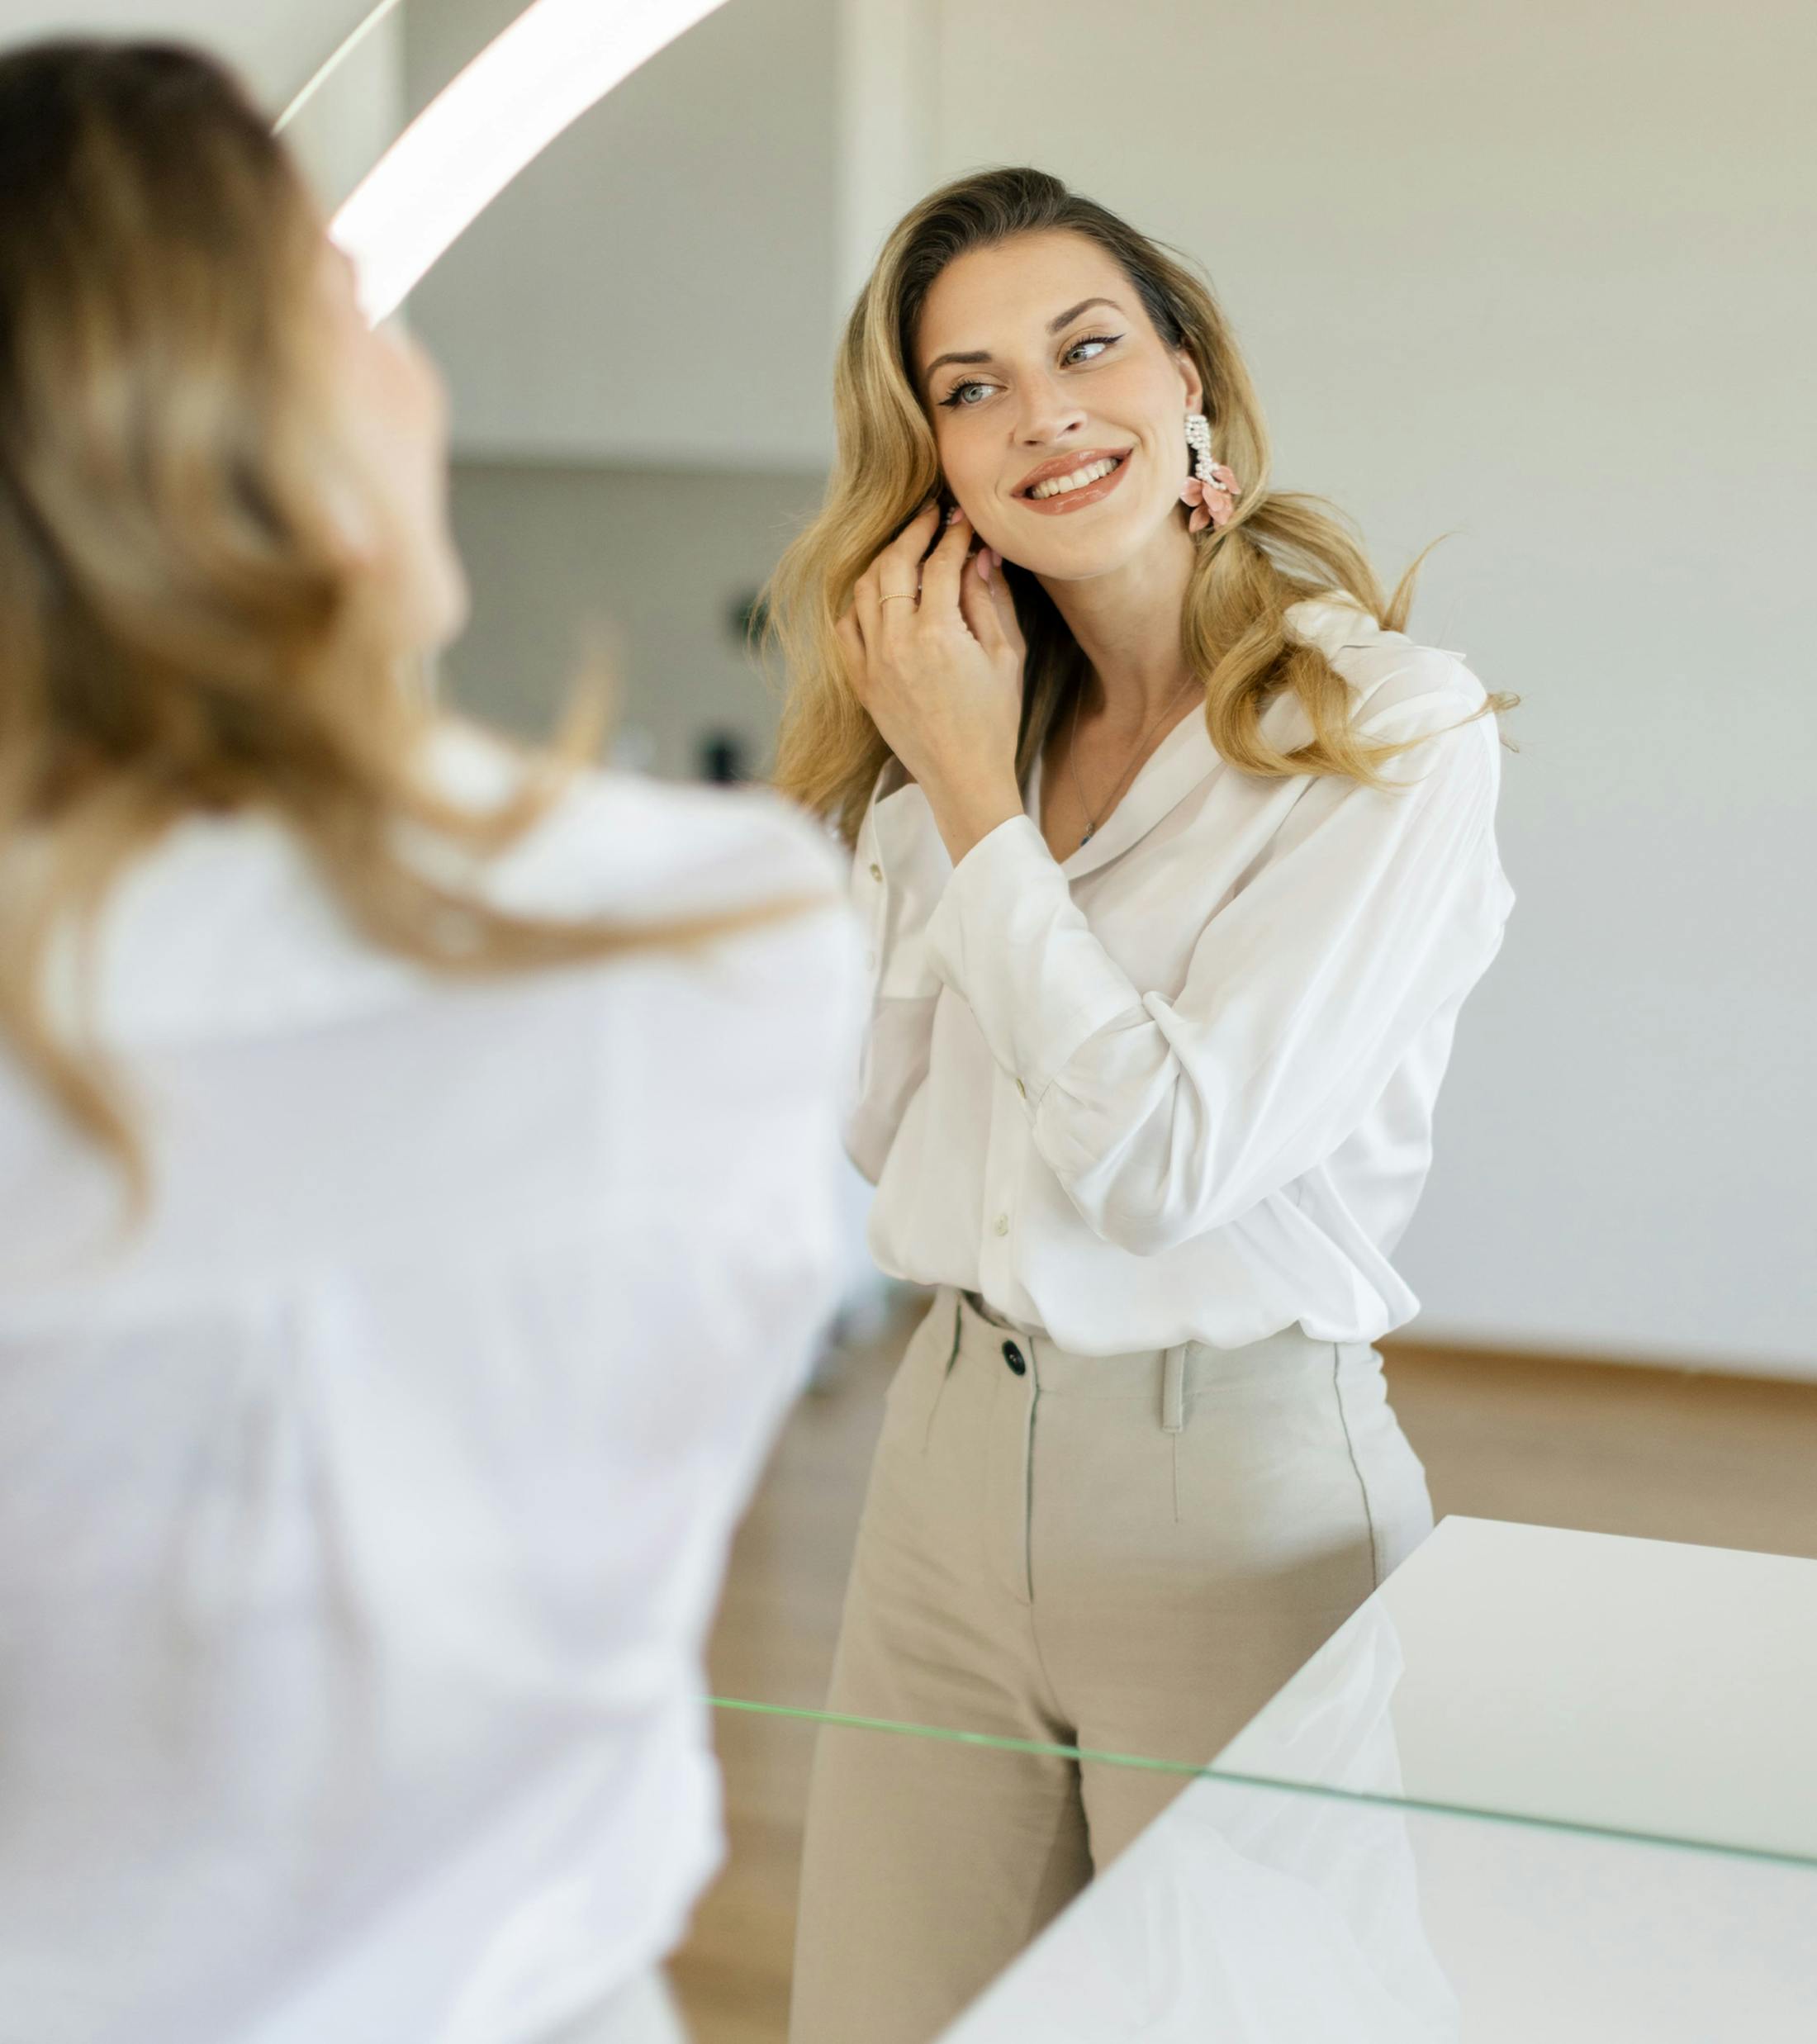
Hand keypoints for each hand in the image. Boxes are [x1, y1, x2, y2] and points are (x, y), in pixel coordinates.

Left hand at [837, 503, 1027, 863]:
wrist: (963, 777)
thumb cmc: (994, 721)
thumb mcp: (1006, 655)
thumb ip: (990, 599)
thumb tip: (980, 555)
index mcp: (937, 633)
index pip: (939, 562)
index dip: (954, 533)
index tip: (963, 518)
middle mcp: (896, 642)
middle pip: (893, 563)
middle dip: (914, 531)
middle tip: (931, 516)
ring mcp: (872, 662)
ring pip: (864, 588)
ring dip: (884, 560)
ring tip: (906, 549)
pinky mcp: (860, 681)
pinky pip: (846, 627)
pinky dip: (860, 602)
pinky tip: (880, 595)